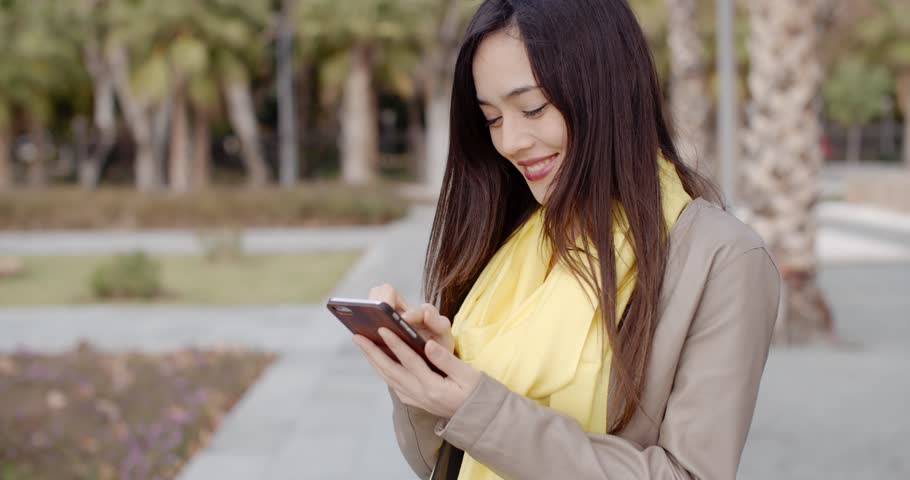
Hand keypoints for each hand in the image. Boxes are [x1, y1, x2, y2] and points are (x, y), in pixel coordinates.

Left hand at [359, 284, 480, 417]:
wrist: (477, 418)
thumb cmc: (476, 393)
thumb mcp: (468, 375)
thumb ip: (446, 360)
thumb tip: (428, 344)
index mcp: (432, 386)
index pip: (409, 360)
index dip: (395, 343)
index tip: (382, 329)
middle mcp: (419, 394)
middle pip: (390, 370)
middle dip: (372, 352)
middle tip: (357, 337)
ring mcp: (415, 399)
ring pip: (388, 377)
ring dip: (373, 361)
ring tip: (362, 345)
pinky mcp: (414, 400)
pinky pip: (393, 384)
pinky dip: (382, 370)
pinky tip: (377, 361)